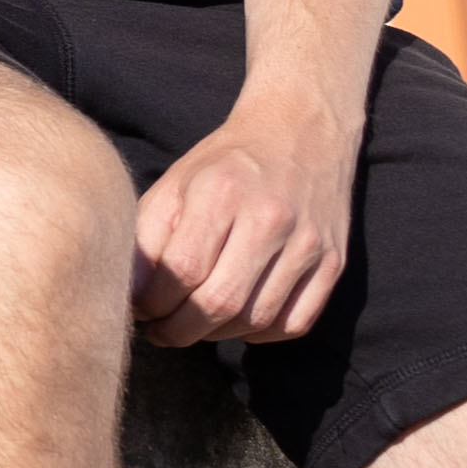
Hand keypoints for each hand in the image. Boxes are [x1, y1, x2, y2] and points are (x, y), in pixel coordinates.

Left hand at [131, 108, 353, 346]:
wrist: (301, 132)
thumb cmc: (224, 165)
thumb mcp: (174, 186)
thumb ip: (147, 241)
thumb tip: (131, 299)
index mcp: (221, 194)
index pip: (182, 272)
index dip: (153, 304)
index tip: (138, 311)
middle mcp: (271, 219)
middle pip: (220, 303)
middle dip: (178, 330)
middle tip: (159, 331)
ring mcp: (309, 244)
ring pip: (255, 319)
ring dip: (215, 335)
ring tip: (192, 325)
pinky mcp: (334, 263)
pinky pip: (295, 323)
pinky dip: (259, 334)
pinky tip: (236, 321)